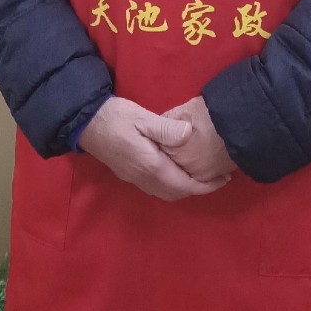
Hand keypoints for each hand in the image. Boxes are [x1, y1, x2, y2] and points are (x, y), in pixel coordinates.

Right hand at [78, 96, 231, 200]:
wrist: (85, 123)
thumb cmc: (116, 116)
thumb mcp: (142, 117)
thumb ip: (166, 128)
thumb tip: (189, 135)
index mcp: (151, 166)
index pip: (185, 185)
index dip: (207, 185)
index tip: (224, 179)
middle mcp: (144, 179)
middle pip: (177, 193)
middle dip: (199, 189)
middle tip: (218, 178)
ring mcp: (135, 179)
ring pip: (166, 193)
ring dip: (186, 189)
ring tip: (202, 176)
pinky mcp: (129, 175)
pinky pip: (157, 188)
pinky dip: (173, 185)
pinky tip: (178, 172)